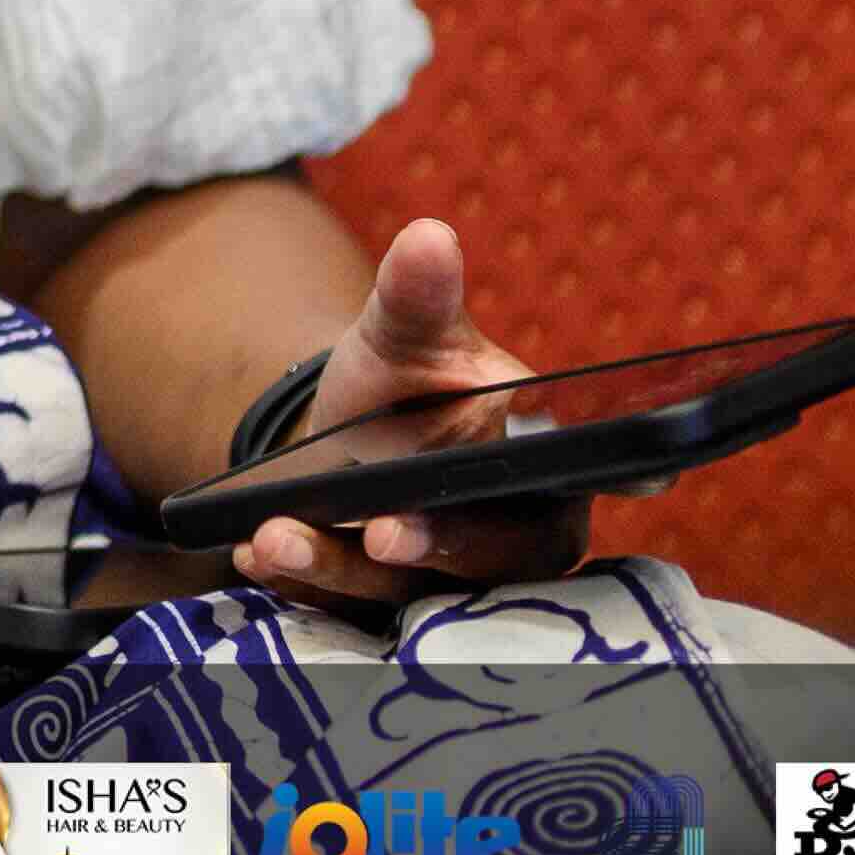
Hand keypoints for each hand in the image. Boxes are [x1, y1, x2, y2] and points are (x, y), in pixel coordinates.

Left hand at [228, 218, 620, 602]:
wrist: (339, 442)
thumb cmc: (404, 389)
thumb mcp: (404, 339)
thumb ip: (417, 298)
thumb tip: (428, 237)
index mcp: (552, 477)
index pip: (583, 488)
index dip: (599, 488)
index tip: (588, 491)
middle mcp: (516, 545)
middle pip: (496, 561)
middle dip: (439, 548)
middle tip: (384, 532)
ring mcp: (453, 590)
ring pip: (410, 597)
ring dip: (340, 571)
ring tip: (276, 538)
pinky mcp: (388, 617)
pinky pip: (348, 616)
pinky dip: (299, 588)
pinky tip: (254, 556)